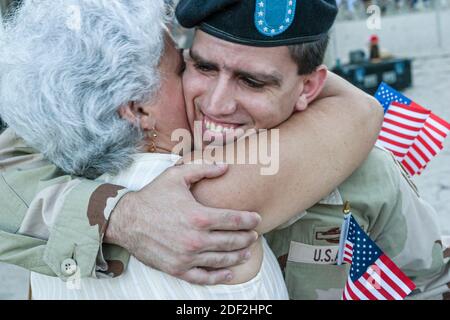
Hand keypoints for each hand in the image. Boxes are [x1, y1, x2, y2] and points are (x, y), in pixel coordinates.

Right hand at [104, 163, 260, 284]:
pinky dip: (218, 277)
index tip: (257, 219)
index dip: (249, 220)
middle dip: (247, 238)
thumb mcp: (176, 175)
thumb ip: (203, 169)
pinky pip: (203, 277)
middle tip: (254, 235)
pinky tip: (228, 273)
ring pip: (221, 260)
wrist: (126, 220)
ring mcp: (187, 256)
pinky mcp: (177, 268)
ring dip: (238, 256)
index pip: (234, 220)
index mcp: (199, 216)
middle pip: (232, 241)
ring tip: (247, 251)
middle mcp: (196, 239)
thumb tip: (226, 166)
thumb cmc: (153, 196)